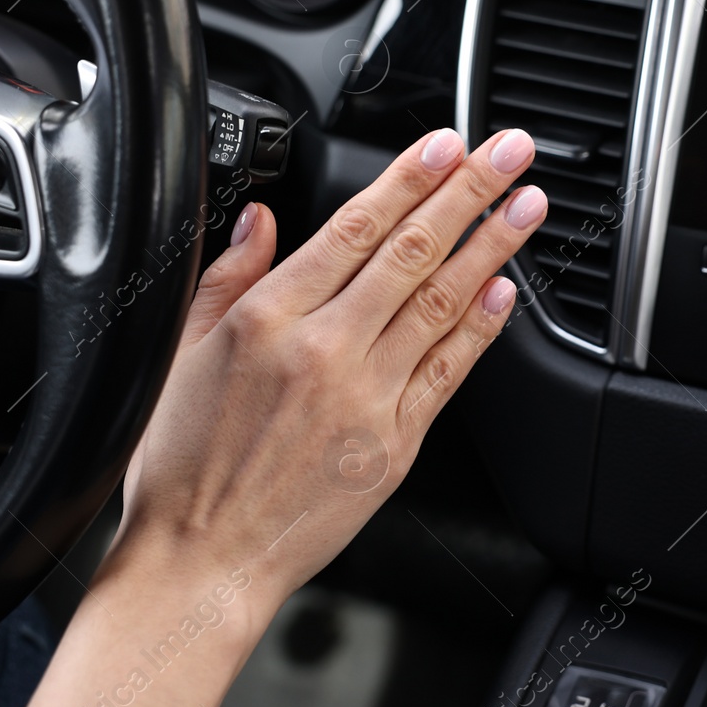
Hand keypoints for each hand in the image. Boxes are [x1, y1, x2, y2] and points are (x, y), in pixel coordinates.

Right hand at [109, 126, 545, 629]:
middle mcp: (323, 351)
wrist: (203, 561)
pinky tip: (505, 290)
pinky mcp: (395, 444)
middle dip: (469, 192)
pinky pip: (449, 371)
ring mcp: (366, 398)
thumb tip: (257, 219)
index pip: (354, 227)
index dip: (408, 178)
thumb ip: (226, 278)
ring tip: (525, 206)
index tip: (446, 144)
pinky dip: (481, 327)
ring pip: (442, 303)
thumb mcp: (181, 354)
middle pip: (411, 252)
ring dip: (492, 247)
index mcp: (266, 319)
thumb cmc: (184, 468)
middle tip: (509, 152)